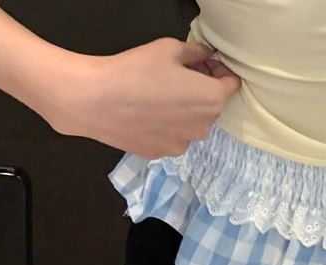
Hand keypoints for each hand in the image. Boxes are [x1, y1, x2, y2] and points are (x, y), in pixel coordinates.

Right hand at [45, 37, 240, 158]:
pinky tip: (145, 113)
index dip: (219, 71)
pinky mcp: (161, 154)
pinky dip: (165, 126)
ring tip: (157, 97)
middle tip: (176, 77)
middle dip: (200, 91)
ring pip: (190, 124)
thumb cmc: (134, 70)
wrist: (94, 100)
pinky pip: (171, 137)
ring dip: (183, 112)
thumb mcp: (169, 49)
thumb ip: (196, 53)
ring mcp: (182, 145)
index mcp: (211, 100)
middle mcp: (203, 127)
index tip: (203, 64)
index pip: (231, 85)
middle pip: (211, 106)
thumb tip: (205, 55)